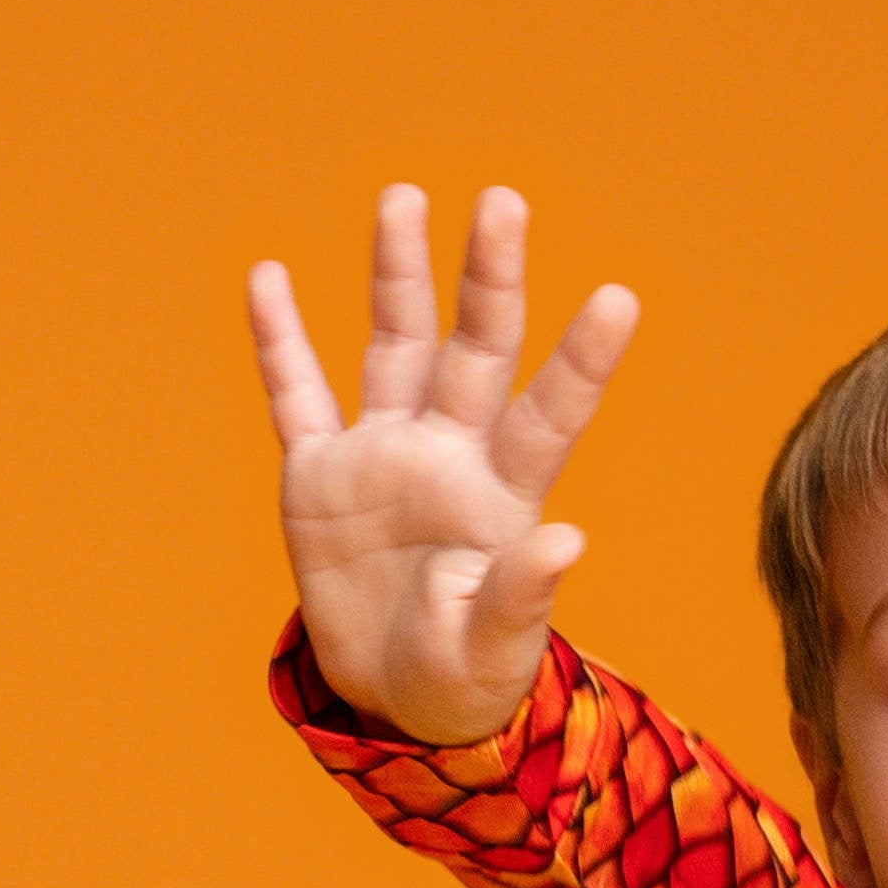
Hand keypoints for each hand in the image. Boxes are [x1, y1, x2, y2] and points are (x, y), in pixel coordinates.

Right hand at [246, 184, 640, 746]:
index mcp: (504, 493)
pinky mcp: (319, 473)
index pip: (550, 413)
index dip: (583, 361)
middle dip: (489, 278)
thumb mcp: (496, 649)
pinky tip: (268, 276)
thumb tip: (568, 540)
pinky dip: (279, 339)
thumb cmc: (465, 671)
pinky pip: (296, 395)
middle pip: (475, 349)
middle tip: (503, 201)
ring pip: (394, 344)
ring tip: (403, 197)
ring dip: (398, 272)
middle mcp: (450, 452)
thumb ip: (523, 594)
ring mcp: (384, 453)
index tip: (618, 299)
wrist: (395, 691)